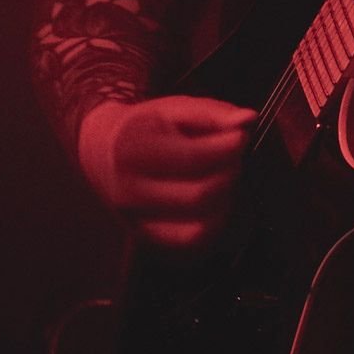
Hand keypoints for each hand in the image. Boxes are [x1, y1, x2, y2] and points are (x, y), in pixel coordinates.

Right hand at [77, 94, 256, 251]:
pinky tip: (215, 202)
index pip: (193, 158)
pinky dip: (214, 225)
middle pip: (200, 195)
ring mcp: (134, 220)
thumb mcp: (176, 109)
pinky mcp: (145, 238)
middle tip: (232, 158)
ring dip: (224, 200)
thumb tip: (249, 119)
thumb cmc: (149, 127)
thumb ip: (214, 113)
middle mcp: (128, 190)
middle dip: (228, 175)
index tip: (241, 137)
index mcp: (132, 150)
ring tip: (221, 177)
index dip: (228, 149)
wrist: (104, 153)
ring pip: (200, 225)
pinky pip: (192, 244)